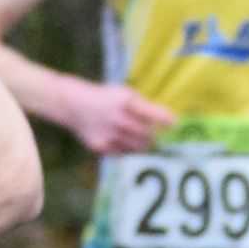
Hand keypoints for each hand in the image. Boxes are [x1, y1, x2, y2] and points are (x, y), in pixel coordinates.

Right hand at [52, 73, 176, 157]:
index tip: (174, 124)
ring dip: (144, 145)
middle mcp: (118, 119)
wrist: (74, 105)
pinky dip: (129, 150)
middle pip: (147, 135)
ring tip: (142, 140)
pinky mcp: (101, 147)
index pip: (152, 114)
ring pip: (138, 148)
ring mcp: (109, 135)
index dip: (165, 120)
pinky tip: (125, 142)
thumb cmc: (105, 98)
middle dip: (154, 136)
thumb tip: (166, 122)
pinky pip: (124, 154)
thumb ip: (143, 107)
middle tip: (154, 135)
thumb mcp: (124, 93)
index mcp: (126, 101)